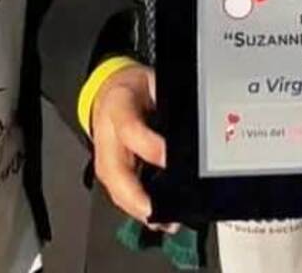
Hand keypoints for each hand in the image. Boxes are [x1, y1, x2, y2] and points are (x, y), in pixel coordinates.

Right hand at [90, 63, 174, 231]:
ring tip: (164, 222)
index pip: (131, 130)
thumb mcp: (153, 80)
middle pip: (115, 172)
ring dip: (138, 208)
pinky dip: (137, 208)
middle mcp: (107, 135)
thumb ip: (170, 99)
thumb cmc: (135, 88)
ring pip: (116, 188)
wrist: (107, 90)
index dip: (150, 147)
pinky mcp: (108, 170)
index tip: (169, 160)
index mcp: (119, 107)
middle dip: (137, 196)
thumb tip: (197, 122)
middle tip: (160, 213)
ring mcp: (104, 156)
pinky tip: (156, 218)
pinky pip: (120, 191)